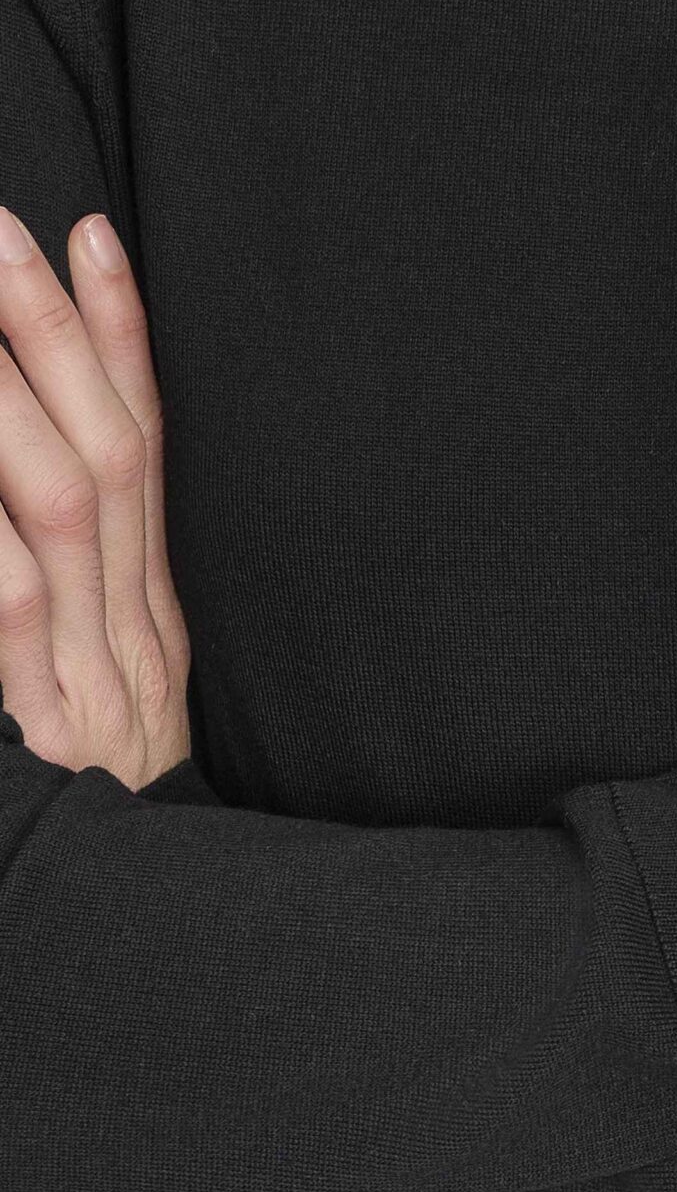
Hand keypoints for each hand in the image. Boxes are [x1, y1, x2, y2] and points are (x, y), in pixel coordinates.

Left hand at [0, 204, 190, 790]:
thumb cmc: (103, 828)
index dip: (123, 338)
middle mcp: (131, 644)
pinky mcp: (41, 736)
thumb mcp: (106, 701)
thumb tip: (67, 493)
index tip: (90, 231)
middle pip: (102, 460)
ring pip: (61, 515)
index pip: (145, 452)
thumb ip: (86, 607)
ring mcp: (88, 689)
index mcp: (148, 625)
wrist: (137, 961)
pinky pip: (9, 611)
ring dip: (14, 395)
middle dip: (54, 333)